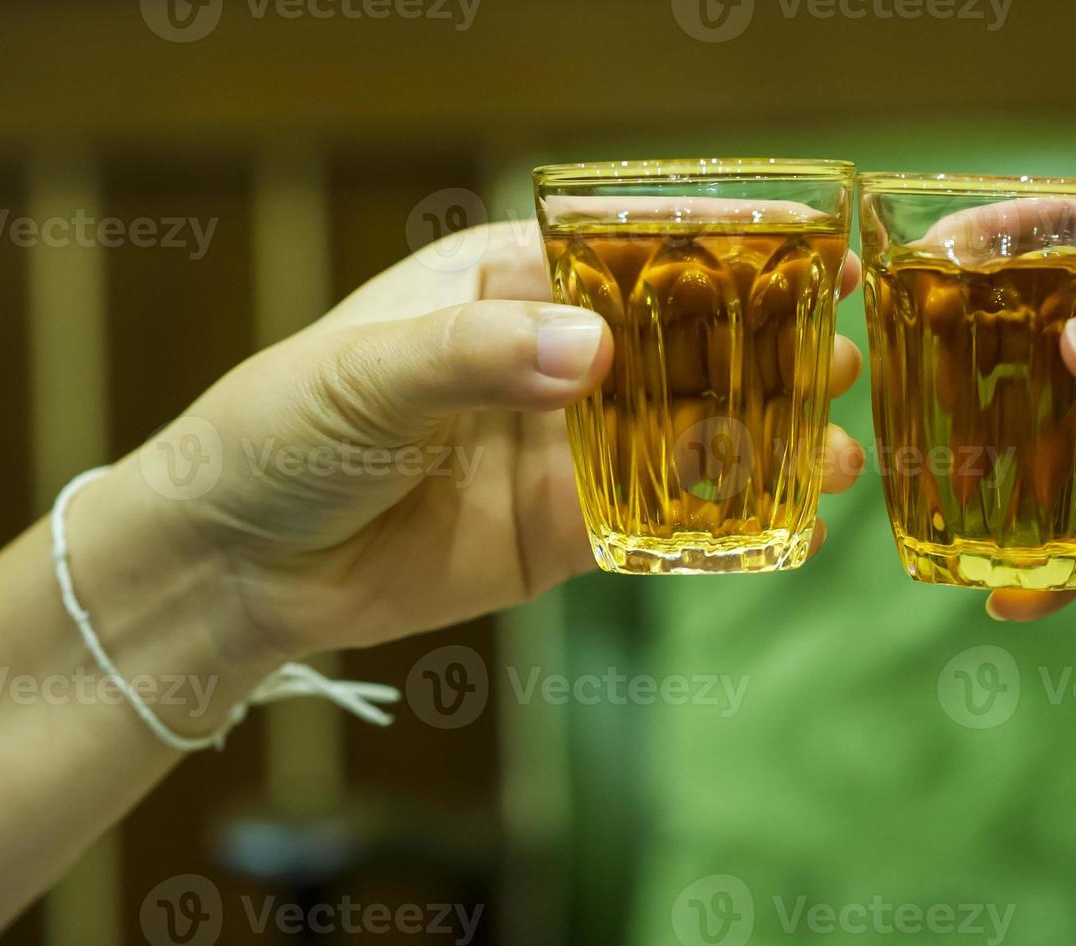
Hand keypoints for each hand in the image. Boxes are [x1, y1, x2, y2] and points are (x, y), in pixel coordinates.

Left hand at [109, 219, 866, 662]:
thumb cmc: (279, 431)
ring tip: (838, 453)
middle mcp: (545, 358)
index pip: (633, 250)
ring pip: (682, 436)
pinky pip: (655, 521)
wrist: (232, 568)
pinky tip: (785, 521)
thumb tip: (595, 353)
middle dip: (767, 349)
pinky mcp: (558, 530)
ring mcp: (559, 447)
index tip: (812, 249)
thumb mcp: (368, 374)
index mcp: (503, 284)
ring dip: (763, 441)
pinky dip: (719, 523)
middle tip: (844, 360)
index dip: (725, 248)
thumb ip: (480, 356)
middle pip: (679, 343)